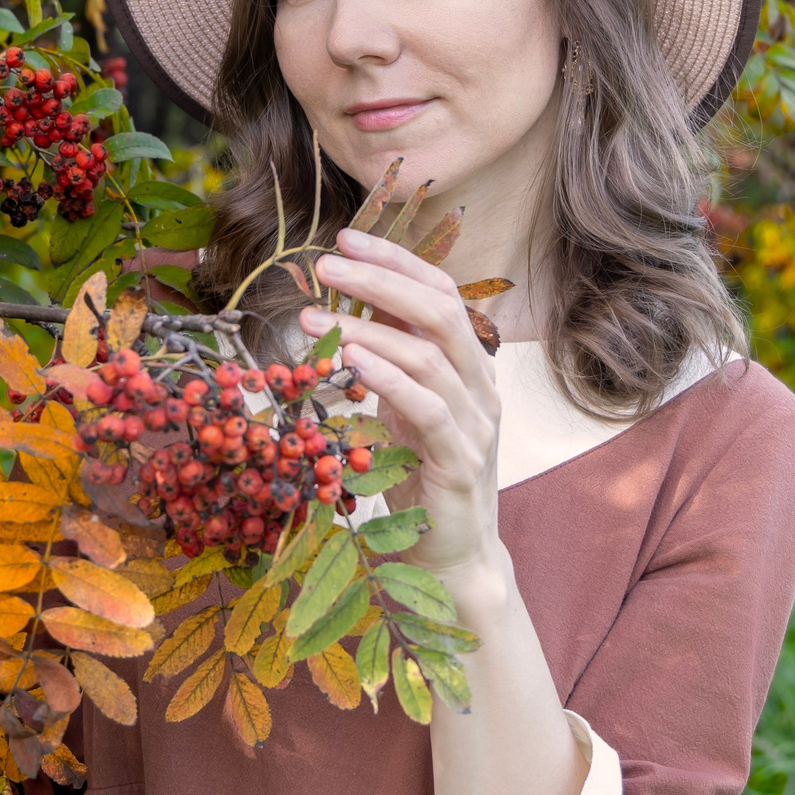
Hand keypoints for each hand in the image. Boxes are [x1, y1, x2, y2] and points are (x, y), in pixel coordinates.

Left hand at [302, 228, 503, 584]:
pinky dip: (389, 378)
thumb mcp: (404, 407)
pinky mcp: (460, 461)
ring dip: (367, 328)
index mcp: (470, 367)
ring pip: (430, 356)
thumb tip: (356, 307)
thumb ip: (393, 360)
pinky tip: (352, 359)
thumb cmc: (422, 478)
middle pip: (441, 312)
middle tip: (326, 265)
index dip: (398, 262)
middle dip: (381, 281)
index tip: (347, 240)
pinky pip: (428, 408)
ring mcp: (477, 424)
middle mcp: (481, 387)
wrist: (453, 555)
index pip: (442, 294)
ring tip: (312, 317)